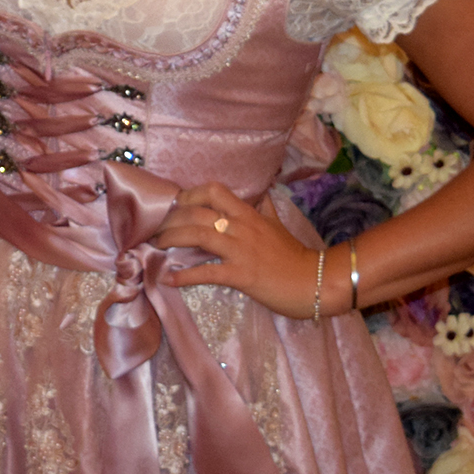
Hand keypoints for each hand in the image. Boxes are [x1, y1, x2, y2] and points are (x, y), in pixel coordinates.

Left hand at [153, 182, 324, 319]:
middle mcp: (241, 227)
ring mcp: (241, 250)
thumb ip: (266, 210)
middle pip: (197, 212)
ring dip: (171, 239)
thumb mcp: (279, 226)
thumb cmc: (296, 255)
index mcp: (248, 214)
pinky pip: (207, 273)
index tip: (175, 204)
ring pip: (197, 235)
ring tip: (156, 246)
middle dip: (170, 219)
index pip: (213, 191)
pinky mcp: (241, 275)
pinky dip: (185, 276)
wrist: (317, 282)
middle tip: (155, 228)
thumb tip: (262, 195)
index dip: (189, 194)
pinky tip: (170, 279)